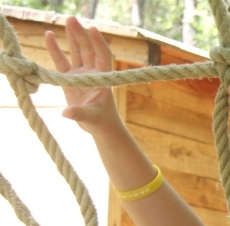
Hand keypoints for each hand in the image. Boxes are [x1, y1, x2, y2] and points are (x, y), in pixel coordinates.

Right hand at [44, 16, 122, 134]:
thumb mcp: (91, 117)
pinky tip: (49, 35)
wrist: (99, 126)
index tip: (93, 30)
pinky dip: (56, 49)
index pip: (103, 56)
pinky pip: (62, 61)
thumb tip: (67, 113)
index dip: (99, 43)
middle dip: (81, 35)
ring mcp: (82, 74)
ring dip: (72, 37)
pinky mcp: (70, 78)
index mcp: (103, 78)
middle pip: (88, 49)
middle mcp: (93, 72)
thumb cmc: (101, 121)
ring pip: (77, 51)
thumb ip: (79, 114)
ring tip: (67, 21)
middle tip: (72, 20)